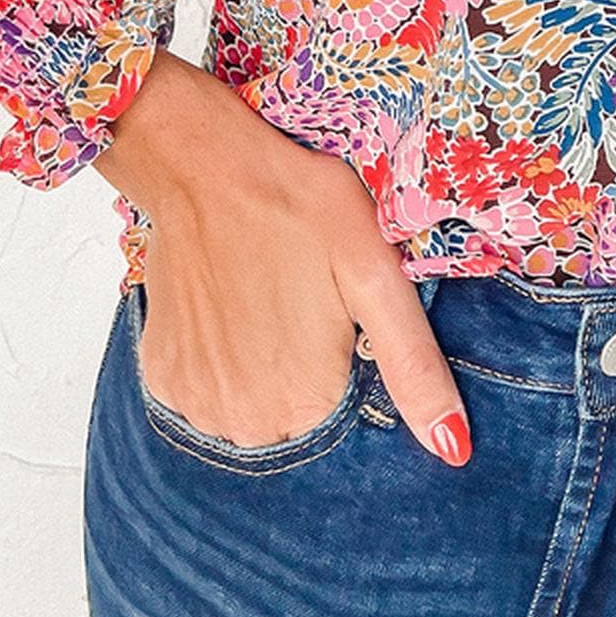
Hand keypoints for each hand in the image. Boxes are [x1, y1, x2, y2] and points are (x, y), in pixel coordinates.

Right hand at [94, 49, 470, 465]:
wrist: (206, 165)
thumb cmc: (300, 207)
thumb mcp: (375, 275)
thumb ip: (413, 367)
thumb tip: (454, 451)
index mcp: (306, 404)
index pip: (350, 415)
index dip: (352, 360)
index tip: (338, 311)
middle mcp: (245, 422)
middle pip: (301, 416)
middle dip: (311, 367)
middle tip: (306, 296)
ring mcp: (195, 402)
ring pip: (254, 405)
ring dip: (265, 365)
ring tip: (269, 296)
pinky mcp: (161, 375)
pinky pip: (208, 389)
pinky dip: (223, 359)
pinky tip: (233, 306)